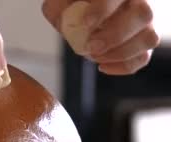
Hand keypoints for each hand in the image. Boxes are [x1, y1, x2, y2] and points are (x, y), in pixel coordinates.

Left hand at [42, 0, 160, 74]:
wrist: (83, 13)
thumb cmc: (73, 4)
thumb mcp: (62, 2)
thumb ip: (60, 6)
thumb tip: (63, 16)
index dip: (103, 9)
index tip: (86, 23)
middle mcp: (139, 2)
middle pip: (143, 14)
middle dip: (115, 35)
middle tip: (92, 47)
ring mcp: (145, 23)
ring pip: (149, 38)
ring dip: (121, 53)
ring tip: (94, 56)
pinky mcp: (142, 43)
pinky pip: (143, 58)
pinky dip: (123, 67)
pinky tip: (102, 67)